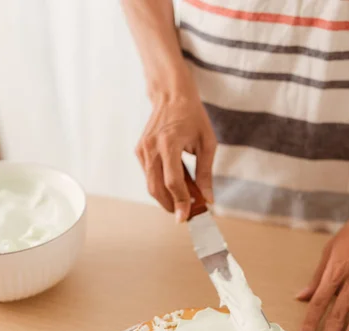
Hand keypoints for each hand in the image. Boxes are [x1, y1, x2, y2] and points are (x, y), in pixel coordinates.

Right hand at [136, 84, 216, 222]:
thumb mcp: (207, 143)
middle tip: (186, 214)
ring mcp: (142, 150)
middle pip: (157, 188)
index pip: (173, 182)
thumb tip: (208, 199)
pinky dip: (162, 185)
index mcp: (168, 143)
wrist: (171, 94)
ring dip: (167, 197)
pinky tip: (177, 186)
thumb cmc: (192, 116)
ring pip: (151, 185)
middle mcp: (151, 148)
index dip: (181, 201)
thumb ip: (206, 173)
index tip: (187, 217)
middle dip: (171, 205)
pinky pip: (149, 176)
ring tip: (184, 201)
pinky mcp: (139, 151)